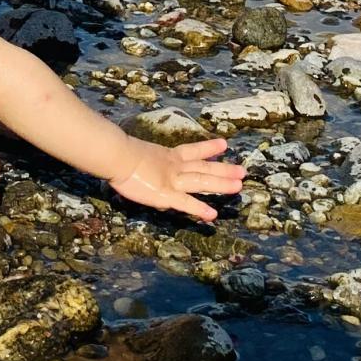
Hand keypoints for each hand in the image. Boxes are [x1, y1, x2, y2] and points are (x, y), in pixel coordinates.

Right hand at [109, 138, 246, 221]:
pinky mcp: (166, 194)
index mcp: (168, 156)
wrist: (118, 156)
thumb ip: (146, 161)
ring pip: (201, 182)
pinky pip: (186, 203)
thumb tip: (145, 164)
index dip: (208, 149)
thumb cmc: (121, 153)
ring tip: (239, 186)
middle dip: (223, 170)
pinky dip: (199, 209)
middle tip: (242, 171)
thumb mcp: (138, 153)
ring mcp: (172, 180)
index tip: (224, 144)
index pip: (192, 151)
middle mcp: (174, 167)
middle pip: (203, 168)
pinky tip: (212, 215)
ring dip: (221, 184)